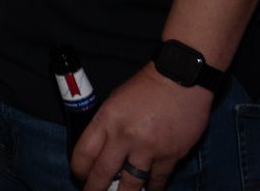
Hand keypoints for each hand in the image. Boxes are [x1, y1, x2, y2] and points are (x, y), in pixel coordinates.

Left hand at [72, 66, 212, 190]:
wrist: (180, 79)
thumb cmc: (146, 87)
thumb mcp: (115, 100)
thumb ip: (107, 125)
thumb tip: (101, 148)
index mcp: (106, 120)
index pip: (84, 153)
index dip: (79, 169)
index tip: (80, 175)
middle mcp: (124, 137)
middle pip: (103, 173)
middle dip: (94, 189)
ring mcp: (149, 148)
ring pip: (131, 184)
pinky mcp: (171, 155)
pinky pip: (158, 180)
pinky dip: (153, 187)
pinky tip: (149, 189)